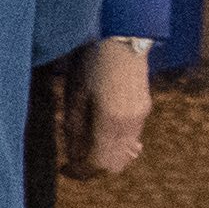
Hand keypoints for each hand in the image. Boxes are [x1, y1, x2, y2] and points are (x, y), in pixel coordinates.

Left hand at [72, 34, 150, 178]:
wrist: (121, 35)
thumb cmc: (91, 63)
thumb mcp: (75, 96)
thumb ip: (75, 130)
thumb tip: (73, 157)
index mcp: (110, 122)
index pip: (98, 164)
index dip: (80, 172)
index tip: (64, 169)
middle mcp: (130, 124)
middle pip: (115, 166)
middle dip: (93, 169)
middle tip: (74, 161)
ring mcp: (141, 116)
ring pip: (126, 154)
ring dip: (106, 157)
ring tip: (86, 146)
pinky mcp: (144, 107)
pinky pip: (132, 138)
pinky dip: (117, 144)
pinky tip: (101, 132)